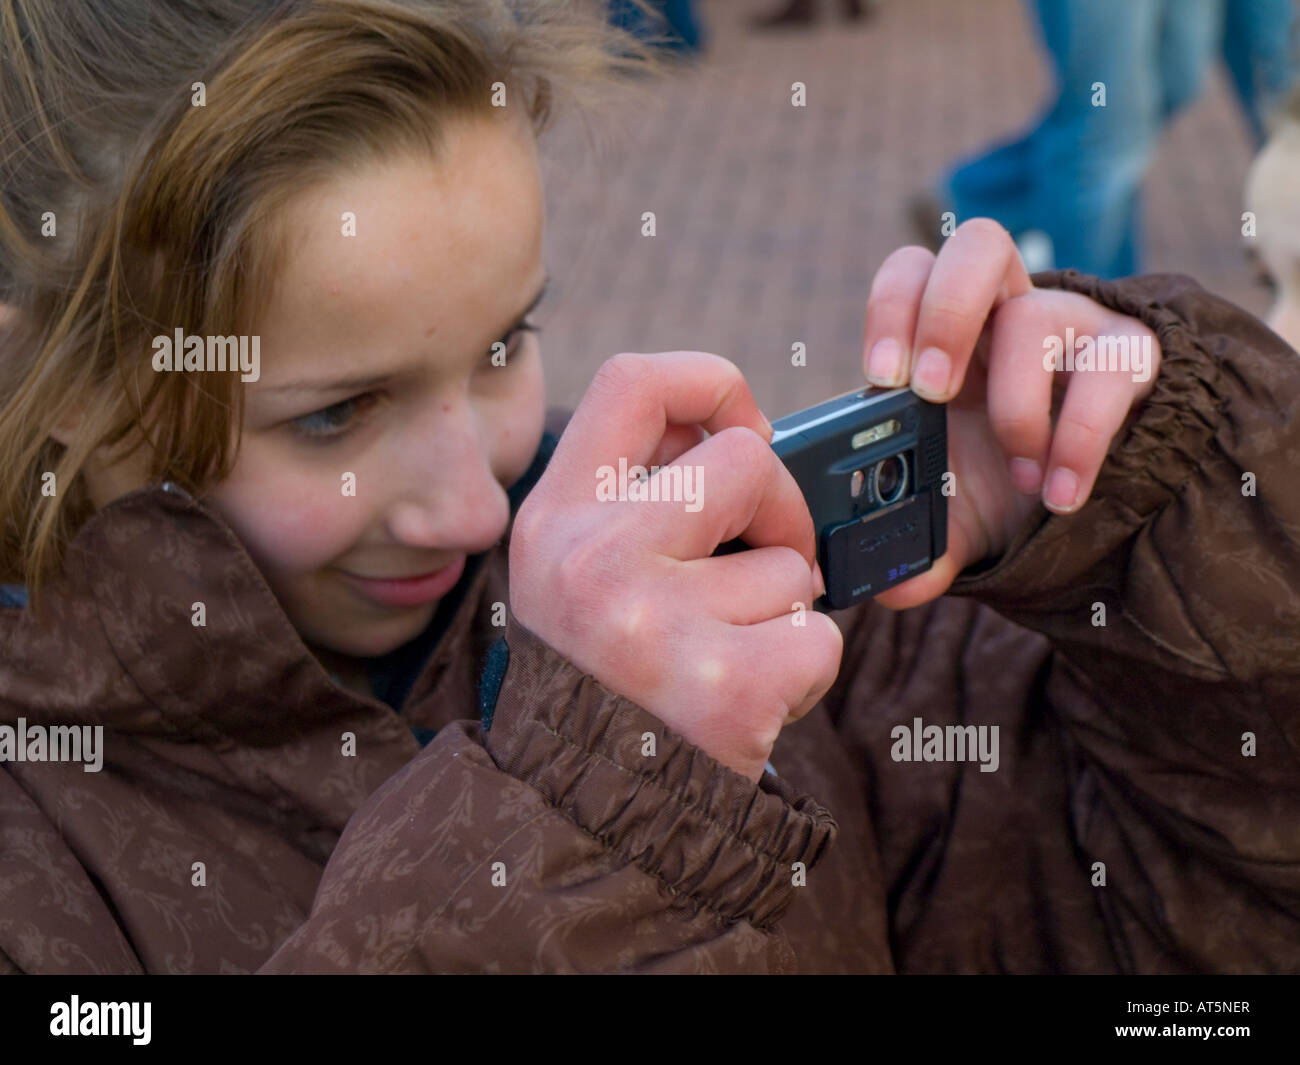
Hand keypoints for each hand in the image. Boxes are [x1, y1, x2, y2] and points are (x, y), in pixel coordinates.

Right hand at [509, 351, 843, 781]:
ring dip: (781, 610)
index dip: (709, 383)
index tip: (745, 427)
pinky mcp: (728, 687)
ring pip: (792, 563)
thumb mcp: (576, 572)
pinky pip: (817, 635)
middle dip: (781, 509)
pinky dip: (803, 667)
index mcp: (556, 519)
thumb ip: (640, 498)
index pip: (633, 381)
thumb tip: (747, 434)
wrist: (583, 813)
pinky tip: (750, 699)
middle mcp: (595, 559)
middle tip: (767, 559)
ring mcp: (658, 624)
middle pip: (745, 459)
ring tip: (726, 656)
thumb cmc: (602, 677)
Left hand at [859, 219, 1161, 609]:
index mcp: (946, 335)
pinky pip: (1109, 369)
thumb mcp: (953, 516)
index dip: (894, 307)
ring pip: (1037, 314)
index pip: (913, 272)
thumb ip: (916, 544)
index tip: (882, 380)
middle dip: (944, 312)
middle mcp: (1004, 312)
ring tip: (1018, 473)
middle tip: (931, 393)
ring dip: (1015, 405)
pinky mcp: (1129, 355)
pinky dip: (1080, 437)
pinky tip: (1061, 492)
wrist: (1092, 489)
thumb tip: (886, 587)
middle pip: (975, 245)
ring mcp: (1071, 325)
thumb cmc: (1004, 482)